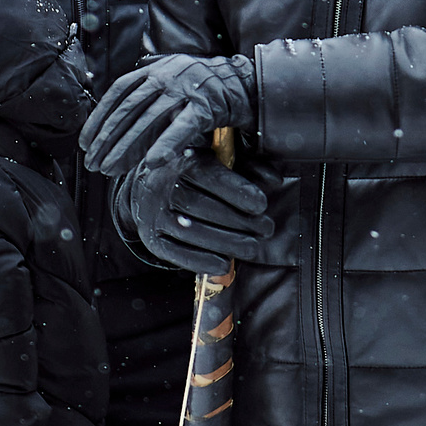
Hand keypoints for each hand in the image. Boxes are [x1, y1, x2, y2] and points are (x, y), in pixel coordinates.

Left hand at [80, 55, 255, 179]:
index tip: (85, 142)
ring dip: (126, 146)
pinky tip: (150, 163)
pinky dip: (164, 145)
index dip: (99, 117)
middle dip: (106, 138)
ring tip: (110, 168)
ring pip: (148, 119)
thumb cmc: (204, 89)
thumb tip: (116, 135)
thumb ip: (148, 101)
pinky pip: (181, 128)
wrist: (245, 82)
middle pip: (128, 109)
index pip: (118, 92)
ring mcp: (187, 89)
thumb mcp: (172, 84)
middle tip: (92, 163)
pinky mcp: (206, 106)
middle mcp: (168, 75)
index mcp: (156, 69)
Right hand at [118, 152, 274, 275]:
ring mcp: (153, 213)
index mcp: (181, 160)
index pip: (208, 175)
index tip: (261, 205)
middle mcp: (162, 185)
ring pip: (188, 231)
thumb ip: (249, 167)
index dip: (237, 191)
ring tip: (252, 248)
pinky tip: (224, 264)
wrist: (151, 188)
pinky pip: (174, 253)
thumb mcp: (222, 161)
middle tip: (266, 229)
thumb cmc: (198, 174)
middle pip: (200, 206)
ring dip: (225, 243)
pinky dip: (201, 261)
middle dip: (238, 221)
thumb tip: (274, 180)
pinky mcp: (150, 238)